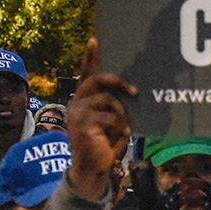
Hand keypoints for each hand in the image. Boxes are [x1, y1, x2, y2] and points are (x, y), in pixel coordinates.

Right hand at [66, 38, 135, 200]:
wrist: (92, 170)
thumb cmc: (104, 145)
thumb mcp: (112, 121)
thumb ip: (114, 106)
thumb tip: (132, 91)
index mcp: (83, 100)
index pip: (86, 74)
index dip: (90, 57)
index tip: (94, 40)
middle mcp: (77, 104)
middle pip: (98, 81)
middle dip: (117, 82)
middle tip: (133, 90)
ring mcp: (78, 114)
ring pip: (108, 101)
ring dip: (121, 114)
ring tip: (122, 127)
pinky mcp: (83, 125)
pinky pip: (109, 117)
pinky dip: (118, 126)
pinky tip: (119, 135)